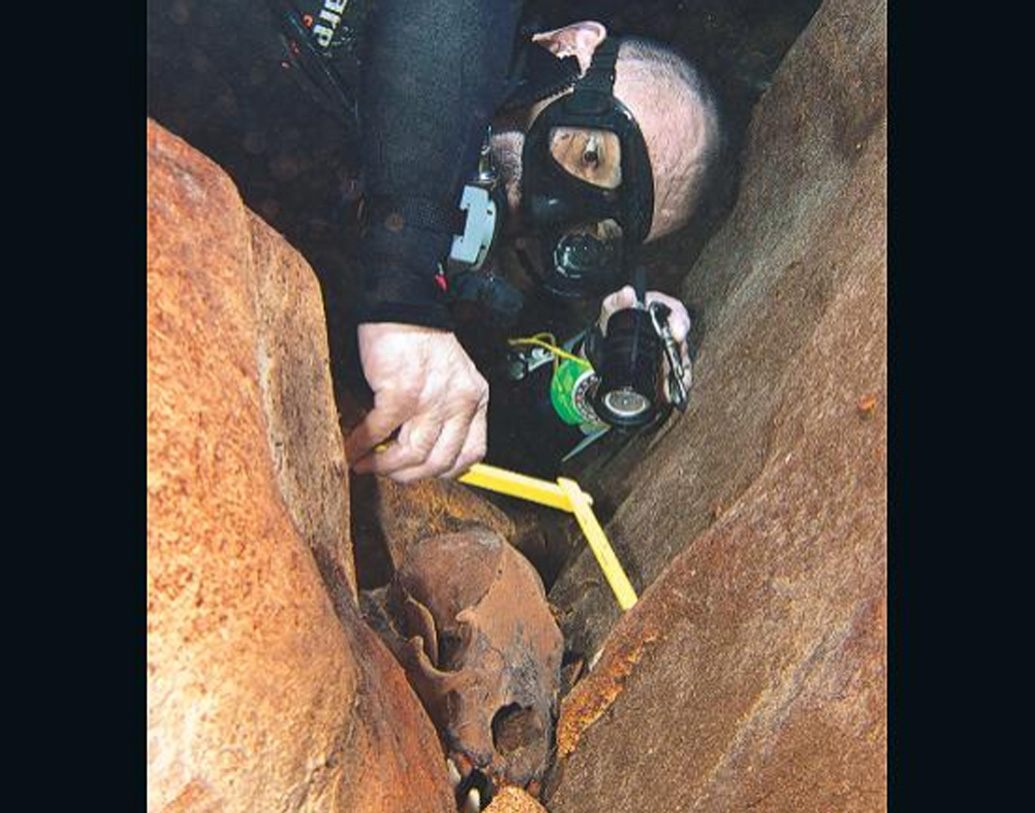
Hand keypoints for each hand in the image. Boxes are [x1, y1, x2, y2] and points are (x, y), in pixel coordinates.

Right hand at [345, 323, 488, 481]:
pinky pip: (380, 432)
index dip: (445, 471)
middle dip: (409, 475)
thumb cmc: (421, 339)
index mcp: (475, 398)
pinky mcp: (400, 393)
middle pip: (440, 462)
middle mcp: (459, 401)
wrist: (402, 305)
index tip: (424, 472)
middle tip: (387, 472)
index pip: (472, 453)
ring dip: (385, 466)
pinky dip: (362, 445)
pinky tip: (353, 447)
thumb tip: (423, 449)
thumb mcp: (452, 377)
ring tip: (367, 463)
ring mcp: (431, 399)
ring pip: (413, 455)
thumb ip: (447, 409)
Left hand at [598, 286, 692, 403]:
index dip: (680, 322)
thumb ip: (618, 300)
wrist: (605, 343)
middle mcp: (667, 329)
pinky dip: (674, 386)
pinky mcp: (665, 366)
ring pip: (681, 360)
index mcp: (659, 309)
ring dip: (680, 373)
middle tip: (674, 363)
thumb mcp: (612, 307)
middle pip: (682, 340)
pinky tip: (669, 393)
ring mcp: (668, 348)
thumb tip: (627, 293)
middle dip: (680, 353)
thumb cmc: (614, 320)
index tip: (678, 332)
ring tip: (674, 383)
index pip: (676, 312)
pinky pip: (675, 375)